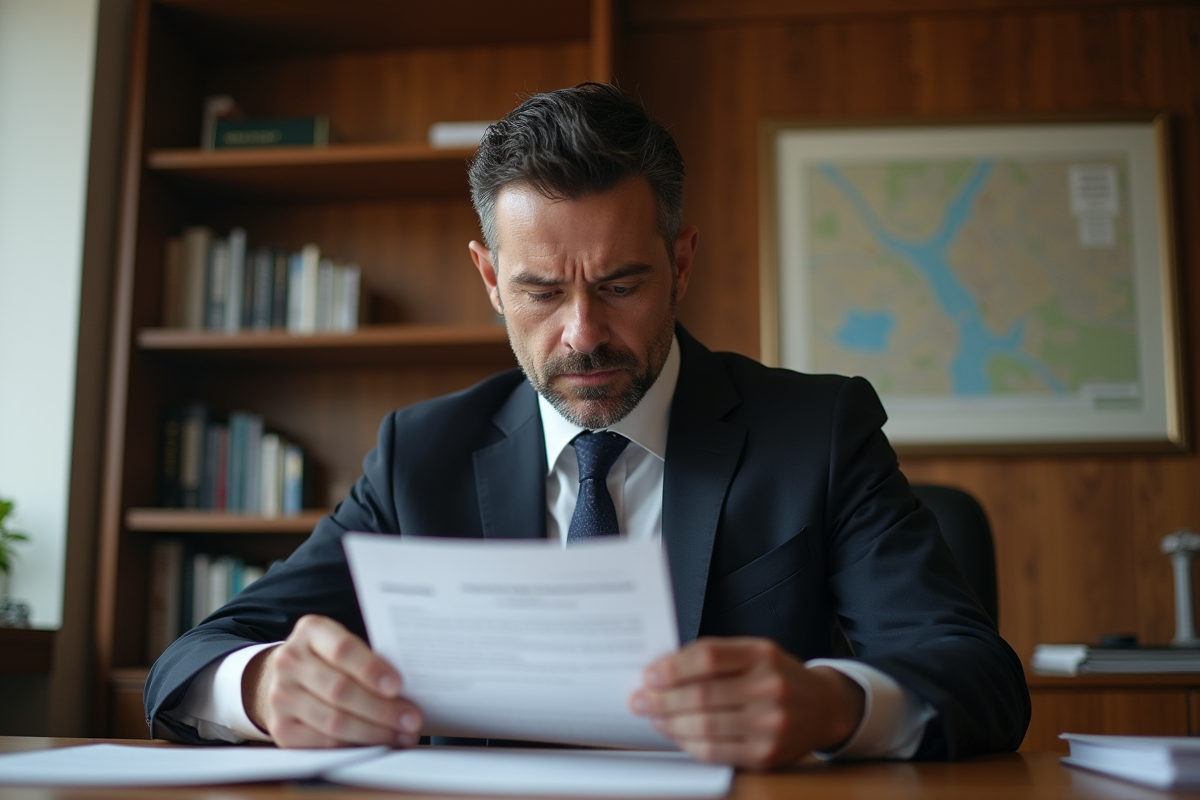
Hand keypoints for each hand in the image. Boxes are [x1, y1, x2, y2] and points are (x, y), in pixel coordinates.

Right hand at [243, 614, 422, 747]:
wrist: (283, 676)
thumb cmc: (329, 658)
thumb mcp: (342, 642)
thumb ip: (368, 656)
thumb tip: (411, 685)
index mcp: (310, 631)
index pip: (342, 649)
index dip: (371, 669)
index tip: (398, 686)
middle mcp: (289, 661)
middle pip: (340, 690)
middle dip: (382, 709)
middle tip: (412, 719)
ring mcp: (280, 696)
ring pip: (333, 721)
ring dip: (374, 732)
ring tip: (402, 735)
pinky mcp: (281, 728)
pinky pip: (323, 743)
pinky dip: (355, 746)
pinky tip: (378, 744)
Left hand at [629, 637, 864, 768]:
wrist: (825, 707)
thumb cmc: (778, 676)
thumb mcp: (755, 653)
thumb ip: (715, 657)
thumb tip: (663, 670)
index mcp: (762, 654)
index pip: (708, 658)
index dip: (672, 667)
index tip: (649, 674)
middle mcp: (769, 687)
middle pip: (701, 695)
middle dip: (661, 699)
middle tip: (639, 700)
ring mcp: (770, 724)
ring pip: (704, 726)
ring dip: (670, 723)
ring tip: (654, 718)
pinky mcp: (766, 754)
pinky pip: (715, 751)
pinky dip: (688, 744)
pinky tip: (677, 734)